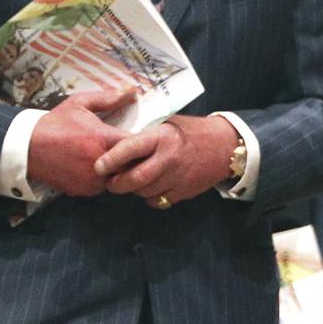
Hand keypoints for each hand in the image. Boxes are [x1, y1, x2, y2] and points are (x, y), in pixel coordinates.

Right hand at [27, 89, 136, 195]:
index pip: (137, 144)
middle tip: (132, 149)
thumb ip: (109, 98)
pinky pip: (102, 187)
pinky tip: (98, 167)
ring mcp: (91, 180)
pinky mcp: (83, 191)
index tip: (144, 137)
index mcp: (103, 139)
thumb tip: (133, 91)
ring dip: (119, 170)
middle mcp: (100, 163)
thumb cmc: (55, 123)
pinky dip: (104, 179)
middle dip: (133, 157)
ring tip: (114, 158)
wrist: (26, 148)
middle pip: (131, 164)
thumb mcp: (80, 103)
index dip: (143, 141)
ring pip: (118, 178)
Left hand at [94, 114, 239, 207]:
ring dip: (133, 189)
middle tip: (109, 181)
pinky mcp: (183, 192)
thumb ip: (146, 135)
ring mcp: (177, 178)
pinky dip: (150, 196)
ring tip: (130, 180)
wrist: (224, 146)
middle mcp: (169, 158)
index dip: (112, 159)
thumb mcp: (168, 123)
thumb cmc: (191, 131)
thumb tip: (116, 143)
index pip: (131, 148)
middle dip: (117, 183)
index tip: (98, 166)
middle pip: (135, 179)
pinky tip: (152, 186)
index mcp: (163, 137)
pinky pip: (158, 200)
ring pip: (144, 192)